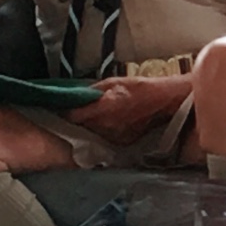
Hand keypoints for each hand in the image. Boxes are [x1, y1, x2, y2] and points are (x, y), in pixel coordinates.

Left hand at [67, 74, 183, 140]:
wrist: (164, 103)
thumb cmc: (139, 88)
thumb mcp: (113, 82)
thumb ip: (92, 91)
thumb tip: (75, 96)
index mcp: (101, 109)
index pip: (72, 116)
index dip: (65, 111)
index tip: (62, 107)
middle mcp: (105, 127)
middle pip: (81, 127)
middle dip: (78, 119)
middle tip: (81, 110)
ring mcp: (113, 137)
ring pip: (92, 134)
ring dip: (91, 127)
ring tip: (99, 116)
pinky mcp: (121, 143)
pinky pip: (105, 138)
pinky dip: (104, 132)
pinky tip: (111, 122)